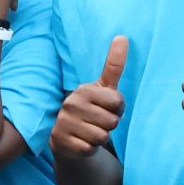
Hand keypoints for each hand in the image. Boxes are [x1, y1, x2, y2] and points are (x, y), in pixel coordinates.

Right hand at [51, 36, 127, 159]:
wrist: (66, 135)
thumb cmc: (91, 109)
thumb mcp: (103, 88)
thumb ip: (113, 65)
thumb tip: (122, 36)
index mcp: (84, 89)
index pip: (118, 102)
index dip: (118, 109)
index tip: (107, 108)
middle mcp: (71, 104)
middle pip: (112, 121)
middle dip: (110, 125)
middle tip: (97, 122)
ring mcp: (64, 123)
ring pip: (101, 136)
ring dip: (100, 138)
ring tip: (89, 132)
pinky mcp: (61, 142)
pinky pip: (89, 148)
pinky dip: (89, 148)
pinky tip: (81, 141)